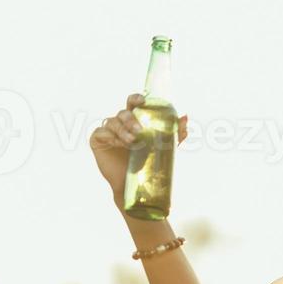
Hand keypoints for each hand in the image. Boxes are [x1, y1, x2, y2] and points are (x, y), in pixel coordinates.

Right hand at [89, 93, 189, 208]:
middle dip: (131, 119)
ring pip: (112, 122)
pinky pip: (102, 132)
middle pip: (123, 112)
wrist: (136, 184)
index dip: (136, 98)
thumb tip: (185, 116)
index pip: (133, 104)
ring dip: (123, 130)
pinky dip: (111, 136)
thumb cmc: (149, 164)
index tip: (143, 100)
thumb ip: (176, 133)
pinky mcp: (97, 140)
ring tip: (132, 142)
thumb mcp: (167, 148)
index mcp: (134, 120)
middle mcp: (120, 123)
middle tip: (139, 130)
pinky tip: (119, 143)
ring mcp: (108, 130)